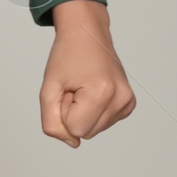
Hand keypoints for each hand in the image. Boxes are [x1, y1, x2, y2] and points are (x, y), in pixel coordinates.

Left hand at [42, 1, 136, 146]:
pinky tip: (92, 90)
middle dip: (72, 113)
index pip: (75, 129)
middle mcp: (121, 99)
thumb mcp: (48, 88)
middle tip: (72, 88)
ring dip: (82, 112)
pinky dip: (92, 110)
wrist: (86, 34)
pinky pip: (102, 122)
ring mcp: (128, 102)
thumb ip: (52, 121)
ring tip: (82, 87)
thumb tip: (72, 142)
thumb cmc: (66, 56)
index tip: (66, 90)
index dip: (62, 111)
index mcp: (102, 93)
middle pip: (85, 132)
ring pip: (93, 129)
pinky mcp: (129, 104)